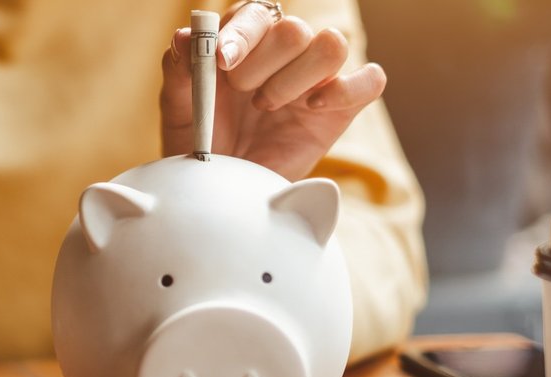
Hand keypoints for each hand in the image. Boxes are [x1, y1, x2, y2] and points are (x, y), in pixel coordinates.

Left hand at [160, 3, 387, 179]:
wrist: (219, 186)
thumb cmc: (200, 140)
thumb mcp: (179, 107)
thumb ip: (180, 69)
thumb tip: (186, 36)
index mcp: (247, 39)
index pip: (257, 12)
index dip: (243, 33)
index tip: (221, 61)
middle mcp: (285, 52)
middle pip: (295, 29)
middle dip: (262, 63)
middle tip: (241, 93)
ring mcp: (316, 78)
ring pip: (332, 44)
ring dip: (295, 78)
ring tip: (266, 106)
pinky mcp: (341, 107)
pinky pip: (370, 80)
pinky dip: (345, 89)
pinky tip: (310, 107)